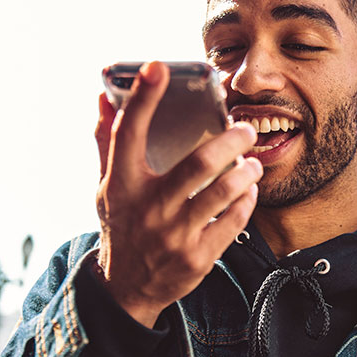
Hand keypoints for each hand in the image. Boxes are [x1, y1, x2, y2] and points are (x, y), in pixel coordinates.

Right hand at [94, 61, 261, 327]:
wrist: (126, 289)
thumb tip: (105, 97)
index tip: (158, 67)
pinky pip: (233, 221)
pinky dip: (246, 201)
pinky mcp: (197, 258)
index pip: (129, 134)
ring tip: (251, 162)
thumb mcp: (108, 186)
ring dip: (246, 171)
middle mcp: (148, 208)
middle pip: (198, 164)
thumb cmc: (122, 225)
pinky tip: (248, 190)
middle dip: (231, 140)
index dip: (143, 98)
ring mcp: (174, 236)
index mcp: (121, 185)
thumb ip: (108, 142)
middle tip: (244, 127)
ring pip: (223, 193)